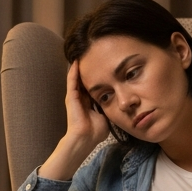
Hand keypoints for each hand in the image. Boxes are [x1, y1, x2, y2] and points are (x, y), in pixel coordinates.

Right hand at [39, 62, 109, 179]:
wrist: (85, 138)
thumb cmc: (95, 132)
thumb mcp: (107, 115)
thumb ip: (110, 107)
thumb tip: (120, 102)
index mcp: (89, 102)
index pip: (93, 85)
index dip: (98, 75)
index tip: (103, 64)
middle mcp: (81, 98)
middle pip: (85, 79)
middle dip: (89, 68)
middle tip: (93, 53)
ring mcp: (74, 97)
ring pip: (77, 78)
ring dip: (79, 66)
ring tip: (83, 52)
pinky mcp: (71, 97)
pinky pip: (72, 81)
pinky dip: (74, 71)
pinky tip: (76, 61)